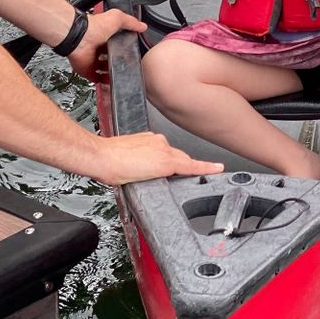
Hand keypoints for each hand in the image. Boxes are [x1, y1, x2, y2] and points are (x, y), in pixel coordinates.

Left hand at [68, 8, 146, 83]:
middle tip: (127, 64)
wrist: (80, 38)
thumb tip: (142, 26)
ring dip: (111, 72)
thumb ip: (131, 22)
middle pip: (109, 57)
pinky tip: (111, 80)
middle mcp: (96, 48)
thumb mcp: (117, 18)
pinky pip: (96, 78)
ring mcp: (92, 59)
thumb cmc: (94, 27)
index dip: (123, 46)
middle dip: (118, 61)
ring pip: (103, 69)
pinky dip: (103, 80)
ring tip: (121, 74)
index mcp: (103, 35)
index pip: (115, 42)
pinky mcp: (87, 69)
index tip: (131, 50)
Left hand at [95, 132, 223, 184]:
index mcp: (165, 158)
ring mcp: (153, 139)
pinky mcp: (144, 136)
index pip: (191, 164)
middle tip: (188, 177)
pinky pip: (158, 146)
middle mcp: (162, 145)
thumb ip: (164, 176)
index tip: (219, 167)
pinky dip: (157, 154)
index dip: (207, 167)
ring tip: (156, 174)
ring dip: (169, 161)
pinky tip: (145, 163)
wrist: (100, 157)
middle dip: (185, 166)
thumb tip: (171, 175)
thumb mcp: (144, 182)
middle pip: (182, 157)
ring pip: (170, 152)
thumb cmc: (116, 170)